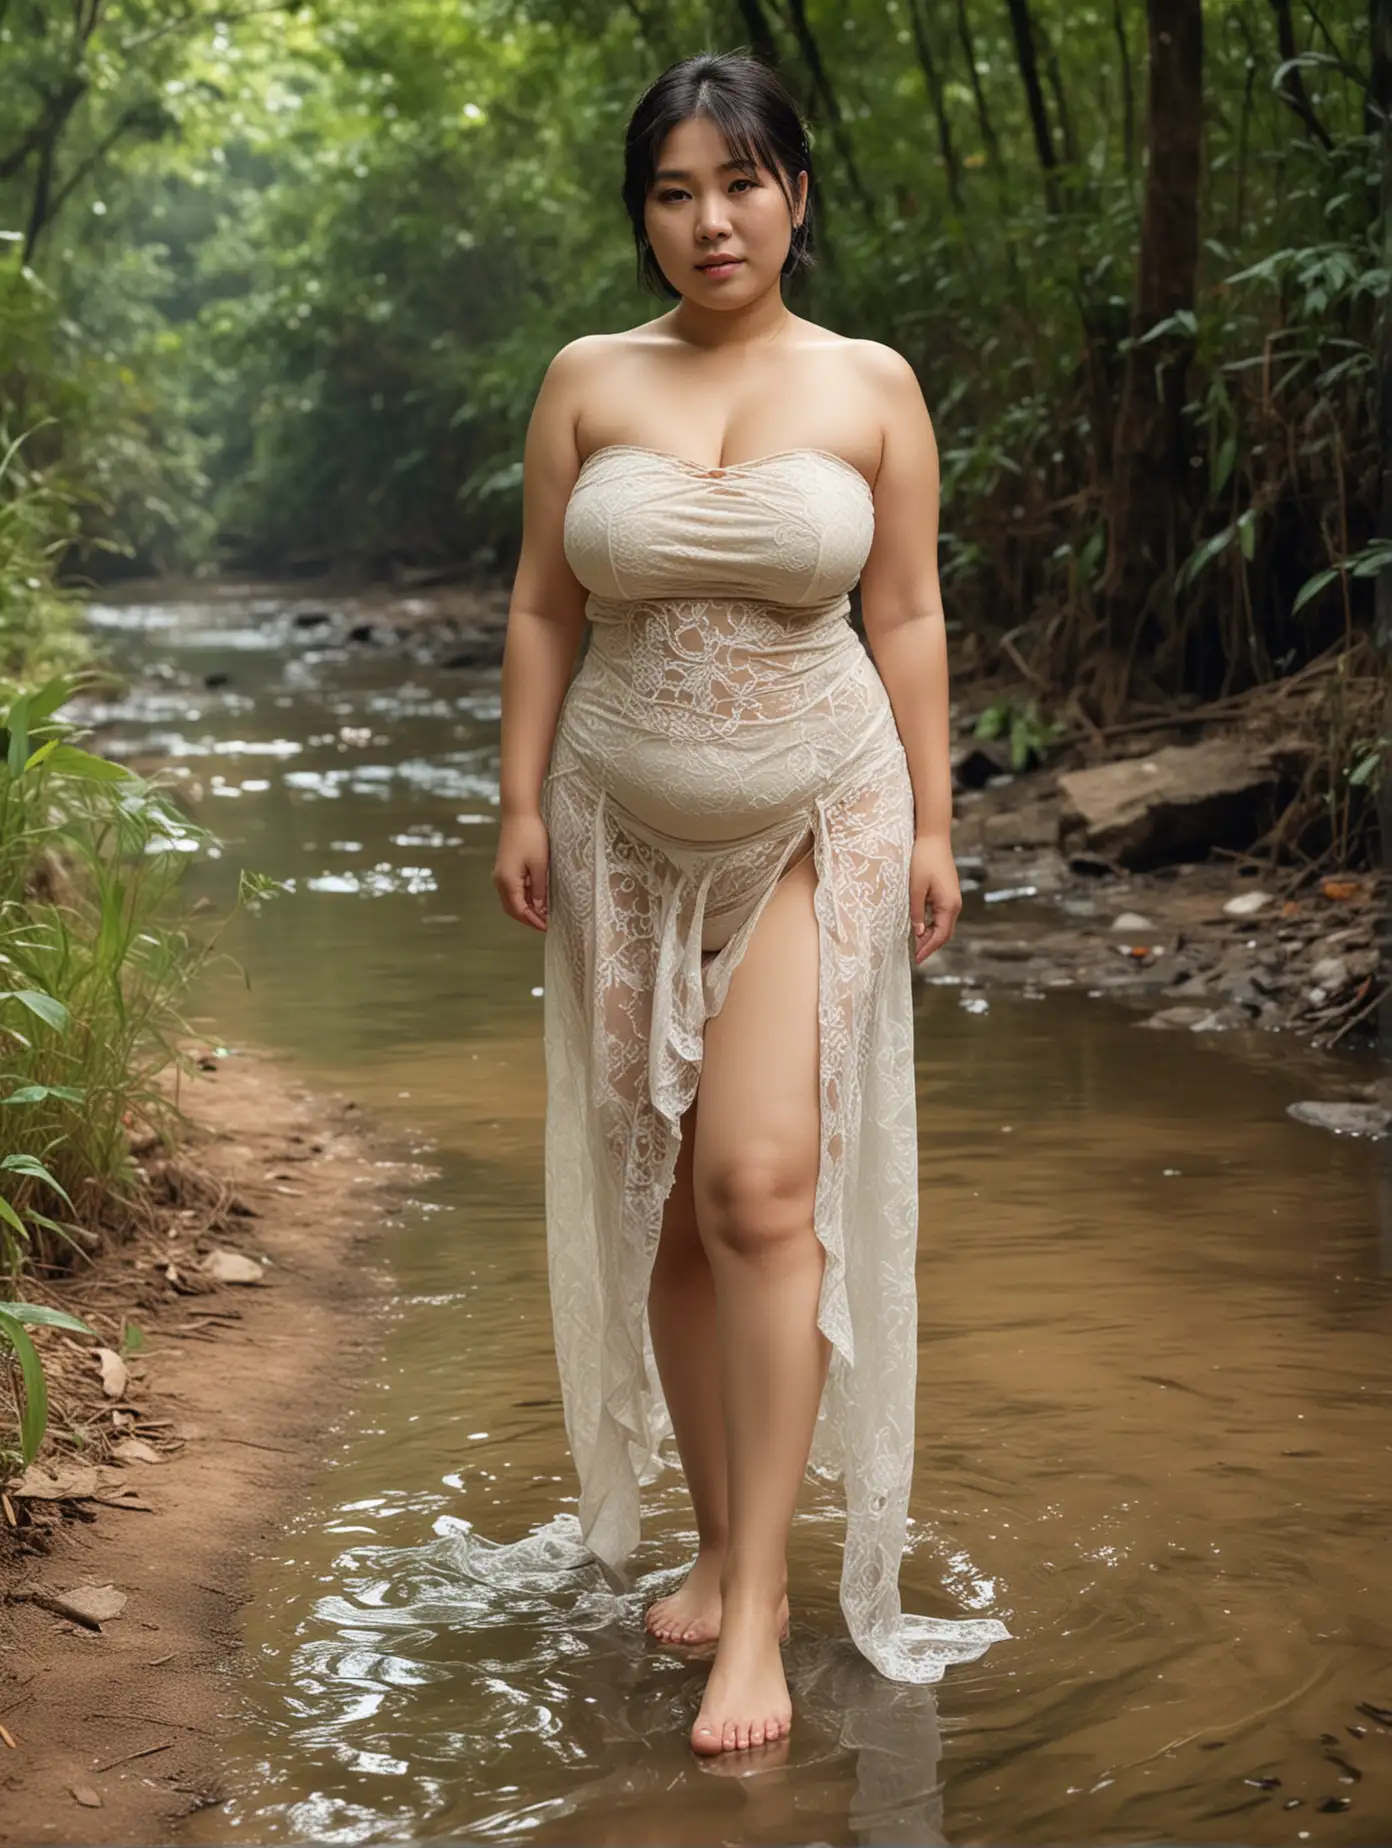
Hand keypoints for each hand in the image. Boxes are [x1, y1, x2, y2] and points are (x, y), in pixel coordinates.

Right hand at [493, 811, 549, 931]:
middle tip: (545, 924)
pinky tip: (538, 898)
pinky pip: (513, 889)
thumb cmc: (530, 836)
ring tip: (543, 913)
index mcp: (508, 881)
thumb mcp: (540, 865)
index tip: (547, 927)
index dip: (533, 920)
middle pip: (512, 909)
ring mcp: (501, 874)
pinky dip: (524, 898)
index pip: (520, 910)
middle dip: (528, 918)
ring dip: (526, 909)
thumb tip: (541, 908)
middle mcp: (500, 880)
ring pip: (512, 900)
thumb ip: (539, 889)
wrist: (518, 814)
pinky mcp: (505, 868)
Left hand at [909, 832, 959, 964]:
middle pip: (944, 933)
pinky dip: (932, 924)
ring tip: (915, 944)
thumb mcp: (915, 888)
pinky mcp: (948, 893)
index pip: (940, 936)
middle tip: (914, 956)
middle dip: (930, 945)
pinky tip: (920, 926)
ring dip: (930, 935)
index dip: (928, 949)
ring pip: (943, 925)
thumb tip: (917, 933)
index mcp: (948, 905)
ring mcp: (953, 898)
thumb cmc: (923, 860)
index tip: (916, 960)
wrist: (933, 838)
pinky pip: (942, 915)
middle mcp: (954, 904)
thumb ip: (916, 912)